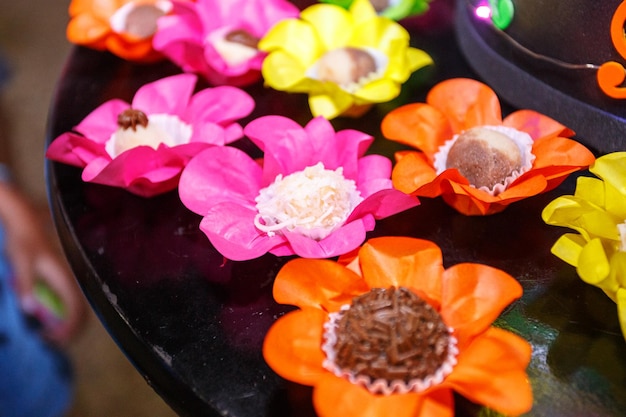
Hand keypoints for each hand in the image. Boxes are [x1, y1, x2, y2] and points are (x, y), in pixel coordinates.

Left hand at [0, 182, 84, 344]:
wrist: (25, 219)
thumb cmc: (24, 238)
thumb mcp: (21, 262)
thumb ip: (26, 285)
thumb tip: (31, 308)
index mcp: (64, 276)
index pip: (76, 309)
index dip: (68, 328)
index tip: (51, 337)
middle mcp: (70, 278)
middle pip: (80, 311)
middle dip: (68, 329)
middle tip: (48, 337)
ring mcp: (66, 277)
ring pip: (74, 306)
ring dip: (63, 321)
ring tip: (46, 327)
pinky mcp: (60, 275)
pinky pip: (66, 298)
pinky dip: (59, 310)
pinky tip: (44, 310)